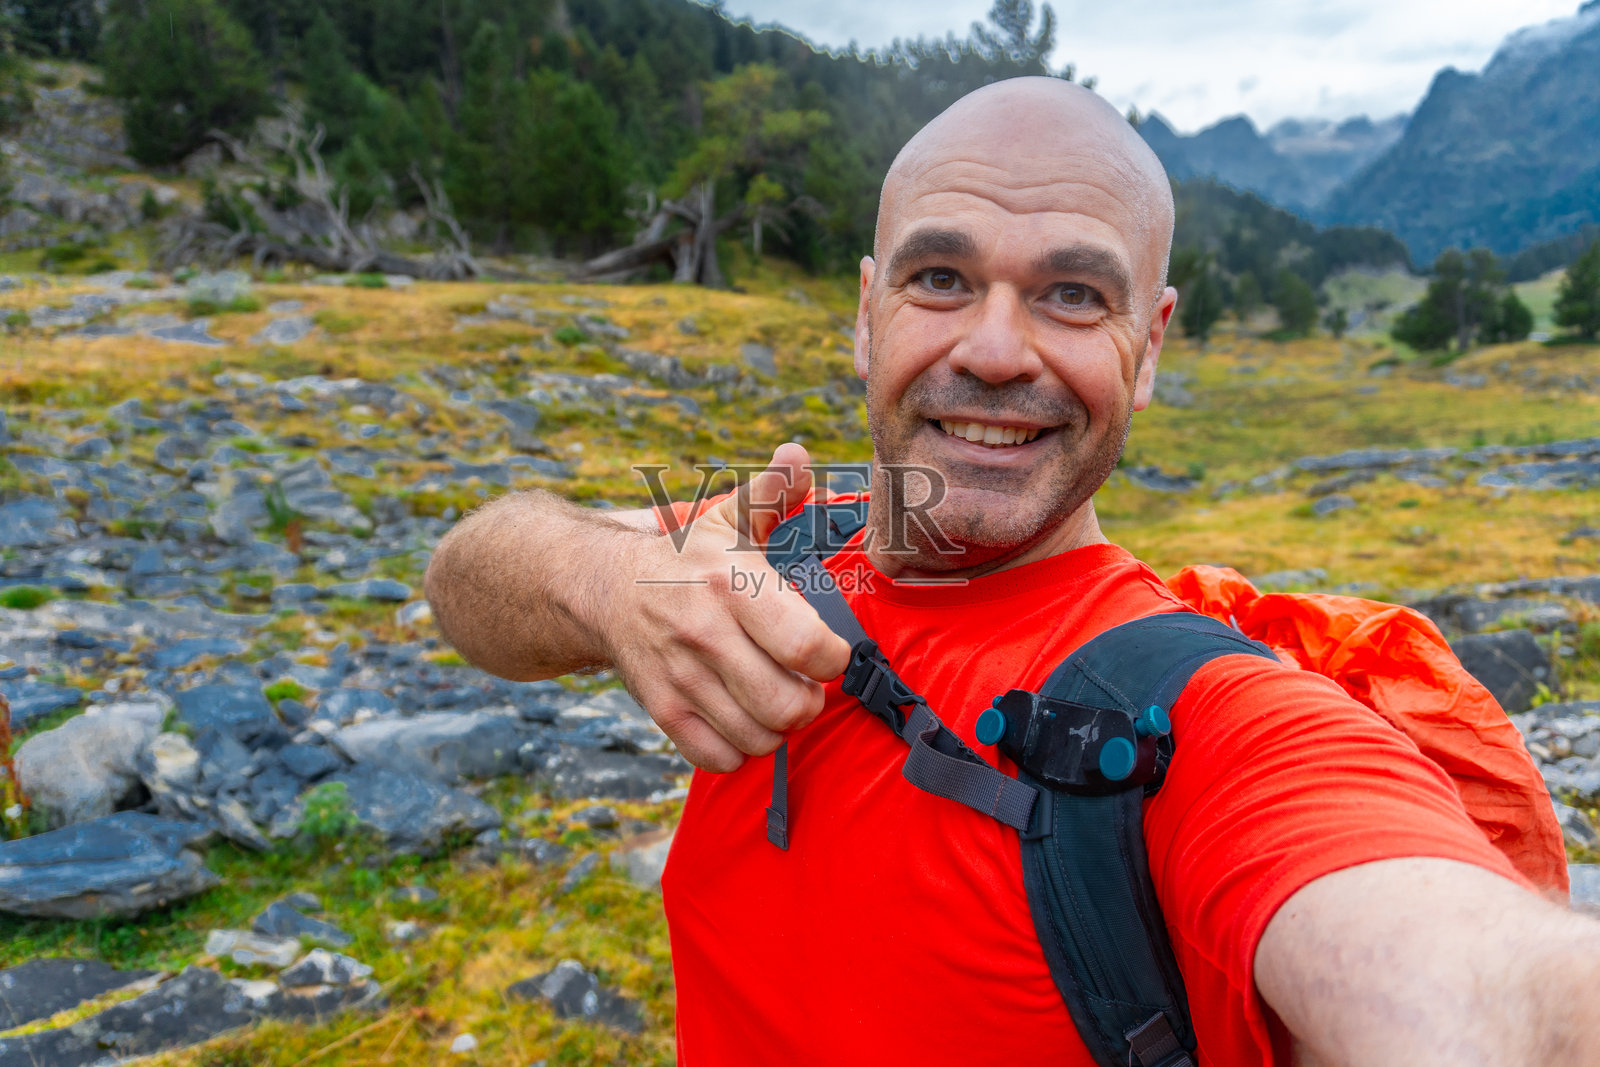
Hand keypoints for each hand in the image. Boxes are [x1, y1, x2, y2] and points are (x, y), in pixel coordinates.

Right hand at [596, 443, 852, 771]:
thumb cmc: (687, 557)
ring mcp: (680, 676)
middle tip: (804, 684)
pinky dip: (741, 749)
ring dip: (778, 726)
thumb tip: (796, 456)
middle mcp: (704, 632)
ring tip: (774, 699)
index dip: (833, 658)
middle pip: (788, 704)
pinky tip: (741, 718)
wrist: (604, 588)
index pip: (806, 645)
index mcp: (731, 582)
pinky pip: (720, 757)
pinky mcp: (663, 710)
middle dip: (810, 701)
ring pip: (759, 737)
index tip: (828, 651)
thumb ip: (772, 491)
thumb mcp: (729, 517)